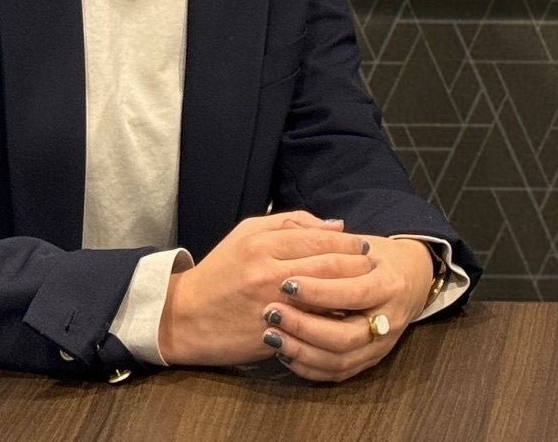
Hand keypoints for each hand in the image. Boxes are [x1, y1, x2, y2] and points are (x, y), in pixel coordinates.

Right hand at [157, 213, 378, 367]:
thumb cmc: (220, 270)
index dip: (348, 243)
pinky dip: (332, 318)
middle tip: (373, 266)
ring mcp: (270, 306)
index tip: (364, 246)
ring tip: (366, 288)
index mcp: (262, 244)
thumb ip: (292, 224)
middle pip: (329, 266)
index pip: (320, 240)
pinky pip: (312, 324)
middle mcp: (268, 273)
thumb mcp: (248, 234)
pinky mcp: (271, 335)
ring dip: (351, 292)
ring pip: (325, 295)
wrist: (183, 317)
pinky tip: (345, 313)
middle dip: (357, 266)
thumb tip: (336, 226)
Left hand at [261, 236, 437, 382]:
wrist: (411, 281)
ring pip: (338, 360)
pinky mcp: (369, 361)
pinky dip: (308, 367)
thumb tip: (289, 231)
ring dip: (300, 350)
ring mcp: (380, 346)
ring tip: (270, 334)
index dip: (319, 291)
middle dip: (304, 326)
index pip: (354, 293)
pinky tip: (284, 352)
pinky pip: (336, 373)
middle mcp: (389, 320)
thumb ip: (327, 240)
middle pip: (345, 335)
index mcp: (390, 285)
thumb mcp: (361, 242)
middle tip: (271, 312)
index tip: (286, 283)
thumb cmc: (378, 258)